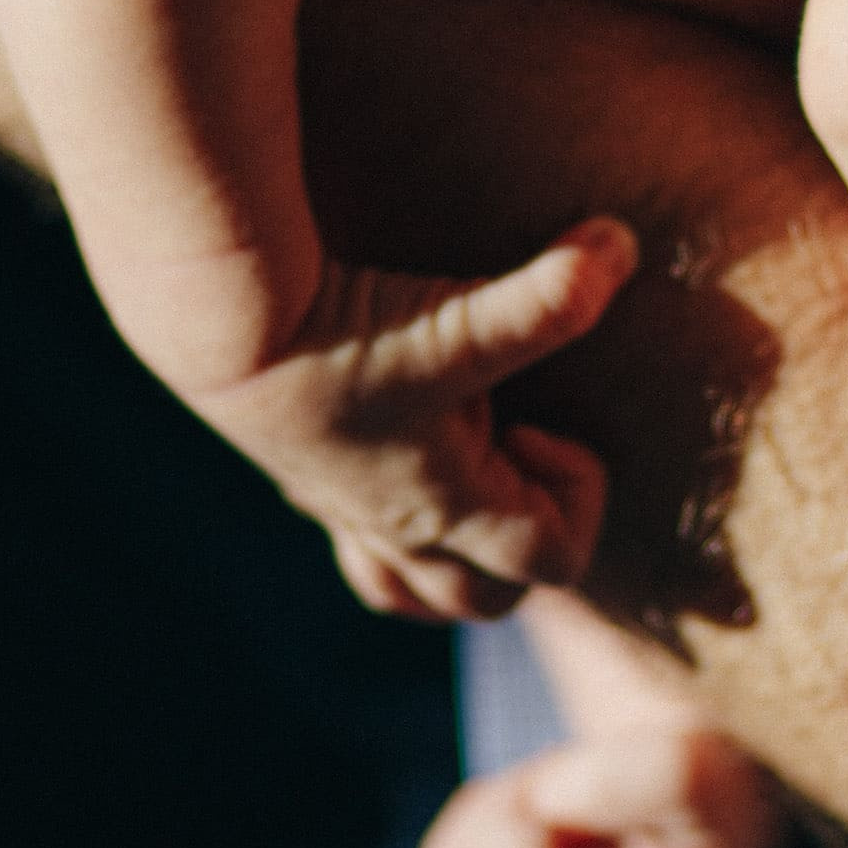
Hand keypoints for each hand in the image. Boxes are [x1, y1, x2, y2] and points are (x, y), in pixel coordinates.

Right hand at [214, 221, 638, 622]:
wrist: (224, 326)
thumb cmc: (347, 330)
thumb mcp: (459, 318)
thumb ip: (551, 295)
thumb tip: (623, 248)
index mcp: (450, 505)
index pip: (555, 559)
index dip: (578, 492)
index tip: (540, 420)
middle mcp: (400, 527)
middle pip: (488, 599)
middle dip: (527, 536)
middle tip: (515, 446)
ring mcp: (348, 513)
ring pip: (414, 592)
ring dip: (460, 556)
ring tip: (470, 474)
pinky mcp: (311, 482)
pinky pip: (360, 549)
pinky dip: (395, 530)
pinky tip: (398, 454)